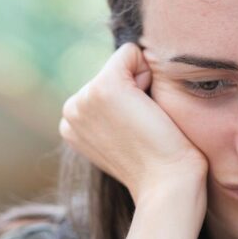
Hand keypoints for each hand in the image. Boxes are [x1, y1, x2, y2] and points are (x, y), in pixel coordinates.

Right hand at [60, 42, 208, 238]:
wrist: (167, 186)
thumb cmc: (158, 167)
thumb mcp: (124, 137)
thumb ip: (115, 114)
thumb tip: (132, 87)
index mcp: (71, 124)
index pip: (106, 86)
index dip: (131, 103)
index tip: (137, 134)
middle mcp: (71, 110)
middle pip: (115, 71)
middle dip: (136, 91)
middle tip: (144, 130)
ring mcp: (84, 99)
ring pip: (124, 63)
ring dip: (143, 86)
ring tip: (146, 123)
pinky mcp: (104, 88)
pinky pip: (131, 52)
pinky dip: (148, 72)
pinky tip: (149, 108)